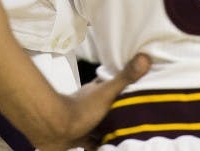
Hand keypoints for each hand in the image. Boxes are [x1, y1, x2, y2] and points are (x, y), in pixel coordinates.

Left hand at [31, 53, 150, 150]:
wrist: (55, 130)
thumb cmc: (81, 109)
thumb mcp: (106, 92)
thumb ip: (124, 78)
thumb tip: (145, 57)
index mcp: (96, 91)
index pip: (111, 83)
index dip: (123, 84)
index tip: (137, 85)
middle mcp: (90, 104)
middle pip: (108, 106)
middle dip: (120, 111)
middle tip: (138, 116)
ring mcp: (84, 122)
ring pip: (101, 125)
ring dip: (111, 130)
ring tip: (129, 135)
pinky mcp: (79, 138)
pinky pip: (93, 142)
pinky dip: (101, 145)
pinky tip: (111, 148)